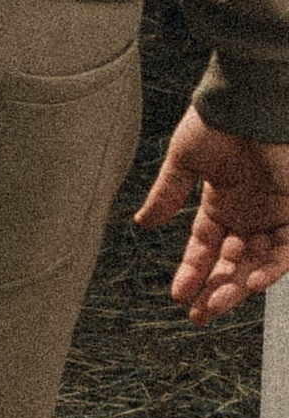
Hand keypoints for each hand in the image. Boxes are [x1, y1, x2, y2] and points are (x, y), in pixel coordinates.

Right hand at [134, 111, 288, 323]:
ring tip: (218, 304)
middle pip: (232, 263)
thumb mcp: (184, 160)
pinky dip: (272, 268)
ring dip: (240, 286)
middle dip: (216, 290)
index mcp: (220, 202)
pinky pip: (287, 250)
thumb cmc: (216, 123)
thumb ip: (168, 193)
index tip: (178, 295)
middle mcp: (248, 214)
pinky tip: (250, 281)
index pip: (205, 247)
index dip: (193, 271)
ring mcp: (273, 215)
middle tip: (200, 315)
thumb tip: (143, 223)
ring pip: (259, 263)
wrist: (250, 103)